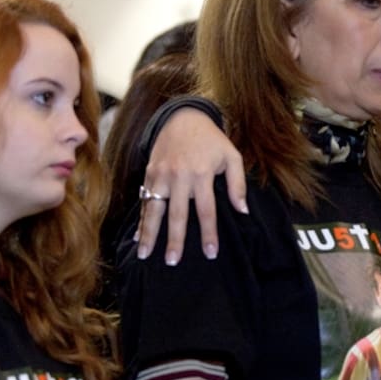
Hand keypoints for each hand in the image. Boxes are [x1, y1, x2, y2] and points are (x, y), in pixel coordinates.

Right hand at [136, 107, 246, 265]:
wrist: (183, 117)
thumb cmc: (212, 140)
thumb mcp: (232, 157)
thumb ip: (238, 184)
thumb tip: (243, 211)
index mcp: (201, 175)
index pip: (206, 211)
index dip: (209, 234)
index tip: (210, 254)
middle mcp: (179, 177)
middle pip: (177, 215)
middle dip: (175, 241)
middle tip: (174, 262)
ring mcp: (161, 176)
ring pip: (154, 210)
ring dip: (150, 234)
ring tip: (146, 255)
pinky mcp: (149, 173)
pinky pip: (144, 200)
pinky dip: (141, 219)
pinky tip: (137, 236)